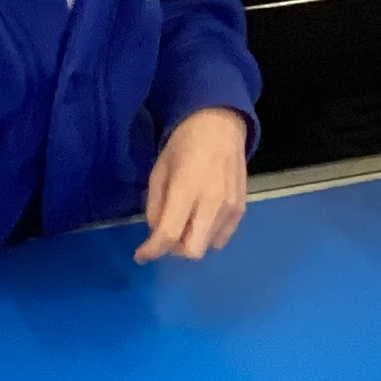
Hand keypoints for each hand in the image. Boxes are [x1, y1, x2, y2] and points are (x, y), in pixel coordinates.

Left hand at [138, 107, 248, 262]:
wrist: (220, 126)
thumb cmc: (183, 144)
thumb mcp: (159, 170)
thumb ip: (156, 205)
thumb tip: (156, 233)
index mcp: (186, 190)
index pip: (168, 234)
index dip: (151, 251)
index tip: (140, 255)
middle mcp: (211, 203)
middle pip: (192, 251)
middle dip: (174, 249)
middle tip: (166, 235)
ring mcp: (229, 208)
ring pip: (208, 247)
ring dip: (191, 241)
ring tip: (185, 221)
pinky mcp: (240, 209)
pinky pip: (222, 238)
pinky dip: (207, 236)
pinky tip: (201, 219)